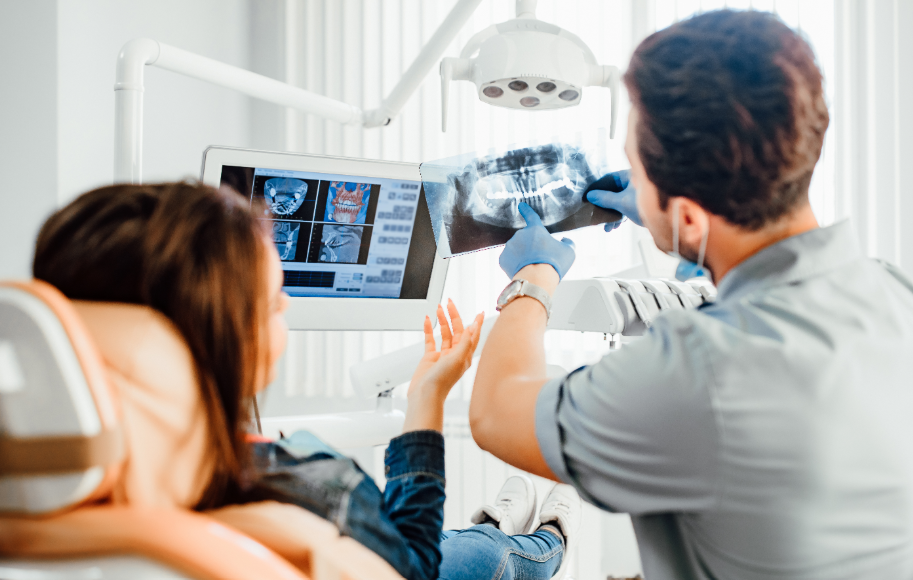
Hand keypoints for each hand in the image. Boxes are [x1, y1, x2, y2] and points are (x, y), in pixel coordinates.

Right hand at [403, 300, 483, 432]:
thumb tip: (472, 327)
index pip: (473, 335)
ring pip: (444, 333)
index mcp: (465, 356)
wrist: (425, 395)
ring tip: (438, 308)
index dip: (476, 323)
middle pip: (457, 330)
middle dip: (454, 316)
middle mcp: (455, 355)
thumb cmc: (442, 381)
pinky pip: (430, 340)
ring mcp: (442, 356)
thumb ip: (465, 342)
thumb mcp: (457, 359)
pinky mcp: (430, 358)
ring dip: (442, 320)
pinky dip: (429, 329)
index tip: (479, 312)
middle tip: (450, 303)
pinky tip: (427, 320)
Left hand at [499, 202, 575, 279]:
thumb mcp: (569, 252)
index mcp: (535, 230)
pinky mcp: (503, 259)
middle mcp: (520, 235)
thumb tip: (565, 240)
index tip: (521, 206)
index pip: (531, 216)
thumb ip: (568, 243)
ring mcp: (509, 247)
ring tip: (532, 267)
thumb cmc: (553, 264)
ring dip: (523, 256)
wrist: (537, 280)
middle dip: (531, 247)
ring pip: (517, 250)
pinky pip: (509, 260)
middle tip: (540, 260)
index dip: (526, 211)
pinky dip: (515, 264)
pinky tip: (523, 270)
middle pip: (526, 239)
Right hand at [585, 169, 642, 227]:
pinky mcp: (642, 203)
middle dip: (604, 205)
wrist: (670, 219)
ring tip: (607, 227)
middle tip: (595, 214)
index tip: (587, 197)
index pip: (608, 178)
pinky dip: (620, 216)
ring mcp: (638, 193)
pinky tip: (616, 226)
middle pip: (613, 191)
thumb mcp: (622, 202)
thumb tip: (590, 196)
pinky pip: (627, 207)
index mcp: (630, 175)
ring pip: (619, 201)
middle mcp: (634, 182)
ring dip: (612, 214)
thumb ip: (605, 199)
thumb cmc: (647, 204)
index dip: (597, 188)